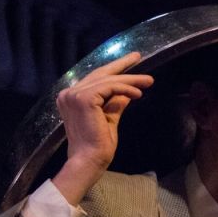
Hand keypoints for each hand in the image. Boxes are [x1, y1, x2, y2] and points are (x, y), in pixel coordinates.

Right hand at [53, 52, 153, 204]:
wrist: (90, 160)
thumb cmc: (99, 144)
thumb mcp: (110, 118)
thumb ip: (115, 103)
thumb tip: (128, 92)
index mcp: (71, 98)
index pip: (95, 78)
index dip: (114, 69)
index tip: (131, 61)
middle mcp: (68, 93)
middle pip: (100, 73)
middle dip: (121, 65)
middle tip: (138, 56)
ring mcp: (73, 95)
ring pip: (108, 80)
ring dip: (131, 79)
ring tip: (149, 81)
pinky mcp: (83, 98)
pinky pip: (110, 87)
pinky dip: (126, 88)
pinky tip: (139, 94)